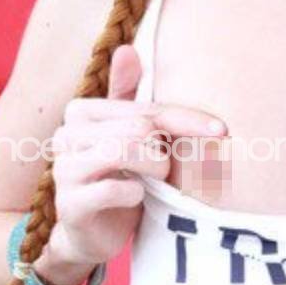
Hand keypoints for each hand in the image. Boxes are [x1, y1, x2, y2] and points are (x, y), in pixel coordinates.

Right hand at [46, 44, 227, 266]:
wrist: (87, 235)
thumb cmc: (114, 179)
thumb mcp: (125, 136)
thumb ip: (128, 96)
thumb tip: (126, 49)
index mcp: (82, 112)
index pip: (146, 109)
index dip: (187, 120)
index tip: (221, 131)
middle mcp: (67, 134)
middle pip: (140, 128)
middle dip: (165, 152)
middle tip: (166, 170)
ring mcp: (64, 169)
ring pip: (125, 151)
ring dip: (153, 169)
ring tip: (152, 181)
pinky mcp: (69, 203)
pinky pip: (117, 189)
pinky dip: (136, 196)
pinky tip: (134, 200)